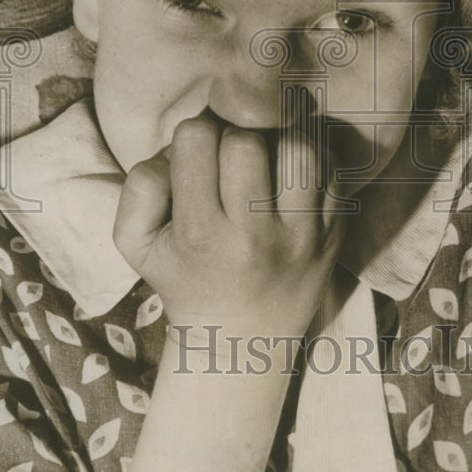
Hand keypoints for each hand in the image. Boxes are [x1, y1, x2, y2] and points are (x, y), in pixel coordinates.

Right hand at [113, 116, 343, 344]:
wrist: (242, 337)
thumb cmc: (185, 278)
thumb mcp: (137, 244)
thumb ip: (140, 186)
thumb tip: (176, 145)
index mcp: (201, 234)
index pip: (196, 138)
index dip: (193, 136)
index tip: (198, 156)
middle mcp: (255, 235)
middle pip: (246, 139)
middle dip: (232, 134)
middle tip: (229, 156)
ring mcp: (303, 235)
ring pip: (298, 147)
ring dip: (277, 142)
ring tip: (265, 159)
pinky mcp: (335, 232)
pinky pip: (333, 169)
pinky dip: (311, 159)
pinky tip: (289, 174)